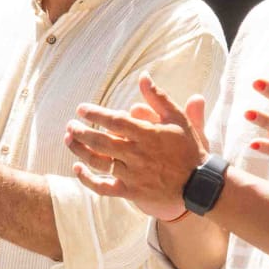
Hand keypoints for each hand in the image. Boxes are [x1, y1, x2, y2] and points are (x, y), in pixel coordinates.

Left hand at [64, 74, 209, 220]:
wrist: (199, 184)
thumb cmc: (189, 148)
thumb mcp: (178, 119)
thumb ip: (158, 97)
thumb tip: (143, 76)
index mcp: (147, 134)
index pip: (115, 121)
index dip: (95, 114)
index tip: (81, 109)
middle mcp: (137, 154)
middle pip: (101, 141)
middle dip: (81, 132)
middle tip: (70, 125)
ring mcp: (133, 175)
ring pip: (99, 162)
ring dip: (80, 151)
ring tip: (69, 141)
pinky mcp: (132, 192)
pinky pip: (104, 187)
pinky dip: (87, 179)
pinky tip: (77, 168)